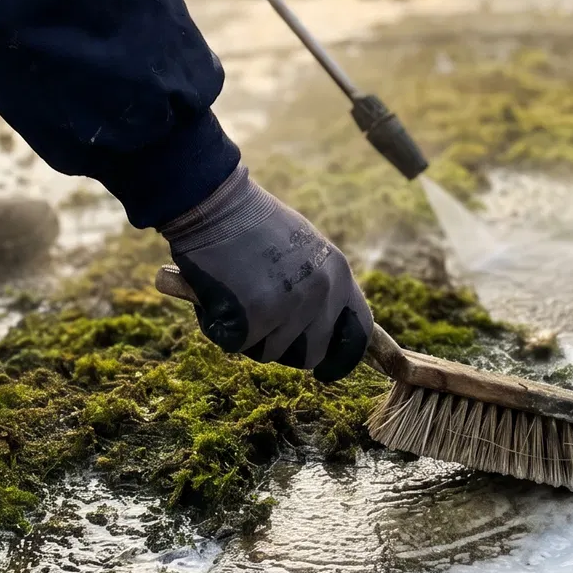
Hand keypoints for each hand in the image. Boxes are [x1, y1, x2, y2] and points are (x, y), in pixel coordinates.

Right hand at [159, 166, 371, 380]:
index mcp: (338, 273)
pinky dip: (220, 327)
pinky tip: (214, 295)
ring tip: (233, 296)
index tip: (325, 368)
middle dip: (283, 349)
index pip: (358, 332)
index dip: (342, 357)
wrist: (214, 203)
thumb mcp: (303, 249)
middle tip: (258, 325)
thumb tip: (318, 328)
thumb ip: (317, 286)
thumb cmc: (250, 222)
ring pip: (269, 353)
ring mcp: (291, 306)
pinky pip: (238, 344)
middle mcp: (322, 293)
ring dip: (248, 335)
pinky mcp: (257, 317)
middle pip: (310, 354)